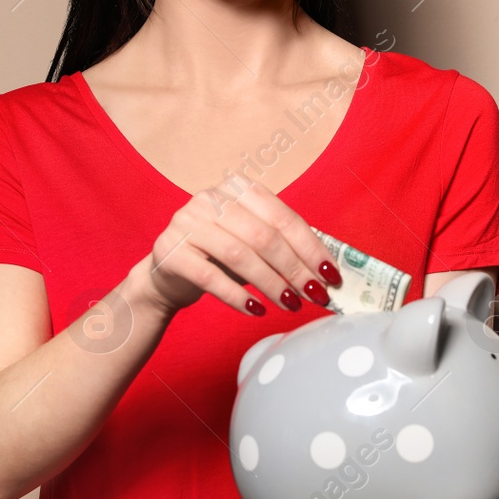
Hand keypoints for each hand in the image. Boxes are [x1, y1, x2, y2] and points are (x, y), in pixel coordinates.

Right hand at [129, 178, 340, 319]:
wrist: (167, 274)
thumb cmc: (219, 257)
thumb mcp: (251, 243)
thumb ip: (283, 247)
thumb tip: (326, 271)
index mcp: (238, 188)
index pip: (282, 217)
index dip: (310, 247)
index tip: (330, 274)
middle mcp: (210, 199)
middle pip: (264, 236)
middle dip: (295, 269)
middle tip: (315, 295)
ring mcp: (187, 223)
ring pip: (240, 256)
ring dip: (272, 284)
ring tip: (291, 305)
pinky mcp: (171, 251)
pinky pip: (211, 277)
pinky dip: (238, 297)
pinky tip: (257, 310)